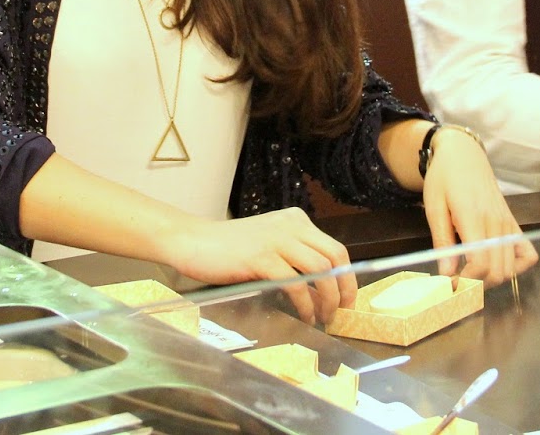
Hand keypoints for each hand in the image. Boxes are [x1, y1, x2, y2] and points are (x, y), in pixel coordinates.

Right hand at [158, 208, 355, 323]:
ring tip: (323, 317)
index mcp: (295, 220)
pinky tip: (304, 316)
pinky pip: (296, 283)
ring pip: (320, 269)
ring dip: (327, 299)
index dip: (347, 277)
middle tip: (341, 312)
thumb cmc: (228, 249)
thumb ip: (293, 257)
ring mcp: (276, 240)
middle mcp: (290, 225)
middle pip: (335, 256)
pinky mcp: (261, 258)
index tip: (347, 299)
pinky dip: (305, 303)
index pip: (335, 248)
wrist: (192, 241)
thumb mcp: (268, 244)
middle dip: (344, 288)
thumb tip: (322, 289)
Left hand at [421, 128, 538, 285]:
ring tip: (471, 274)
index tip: (449, 284)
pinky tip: (496, 263)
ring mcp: (508, 223)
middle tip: (456, 282)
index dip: (465, 281)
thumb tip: (446, 274)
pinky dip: (516, 267)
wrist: (463, 155)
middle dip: (476, 285)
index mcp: (473, 217)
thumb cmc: (444, 178)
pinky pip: (528, 254)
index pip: (480, 263)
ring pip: (510, 268)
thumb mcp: (434, 207)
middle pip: (497, 271)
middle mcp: (496, 223)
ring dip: (491, 279)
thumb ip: (442, 242)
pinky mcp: (514, 223)